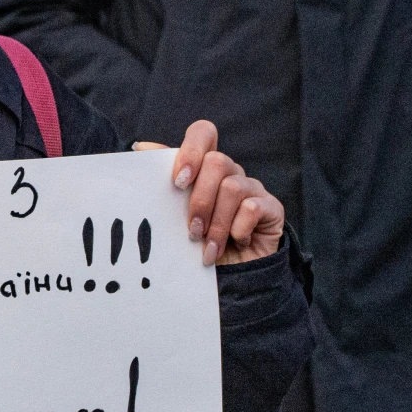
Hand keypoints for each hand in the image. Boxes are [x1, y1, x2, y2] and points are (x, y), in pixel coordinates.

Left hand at [135, 120, 284, 264]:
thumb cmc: (197, 246)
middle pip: (217, 161)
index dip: (191, 150)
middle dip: (200, 199)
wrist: (229, 279)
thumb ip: (164, 185)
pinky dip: (238, 229)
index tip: (178, 181)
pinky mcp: (271, 207)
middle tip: (192, 230)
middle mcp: (230, 172)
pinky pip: (252, 207)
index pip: (203, 133)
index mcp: (205, 168)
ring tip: (207, 248)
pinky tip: (235, 244)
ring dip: (216, 223)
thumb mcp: (175, 217)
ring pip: (232, 187)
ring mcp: (252, 188)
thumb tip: (140, 147)